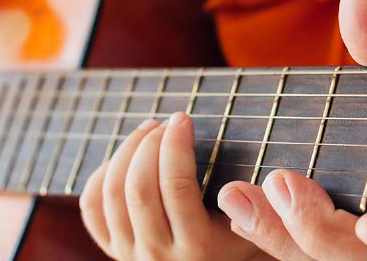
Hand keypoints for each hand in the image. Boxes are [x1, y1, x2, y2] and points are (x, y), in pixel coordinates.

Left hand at [80, 112, 269, 260]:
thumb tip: (274, 179)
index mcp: (197, 248)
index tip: (183, 119)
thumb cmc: (241, 250)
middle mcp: (158, 256)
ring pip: (111, 194)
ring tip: (148, 130)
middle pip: (138, 187)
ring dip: (126, 152)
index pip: (175, 186)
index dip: (175, 145)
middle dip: (149, 144)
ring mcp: (130, 255)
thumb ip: (261, 209)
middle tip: (165, 123)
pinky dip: (102, 176)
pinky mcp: (113, 251)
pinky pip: (92, 209)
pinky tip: (124, 158)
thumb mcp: (257, 232)